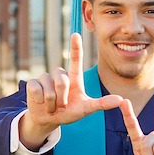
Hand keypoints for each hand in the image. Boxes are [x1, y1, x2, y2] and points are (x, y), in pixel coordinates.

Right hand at [20, 32, 125, 148]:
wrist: (49, 120)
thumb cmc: (69, 112)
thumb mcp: (86, 109)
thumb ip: (102, 103)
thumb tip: (121, 100)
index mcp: (73, 77)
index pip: (75, 59)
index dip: (76, 47)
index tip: (76, 34)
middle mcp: (59, 74)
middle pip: (62, 81)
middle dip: (62, 99)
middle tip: (62, 105)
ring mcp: (45, 78)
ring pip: (50, 89)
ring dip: (52, 103)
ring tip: (52, 106)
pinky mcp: (32, 84)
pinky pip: (37, 91)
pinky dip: (40, 102)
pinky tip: (41, 103)